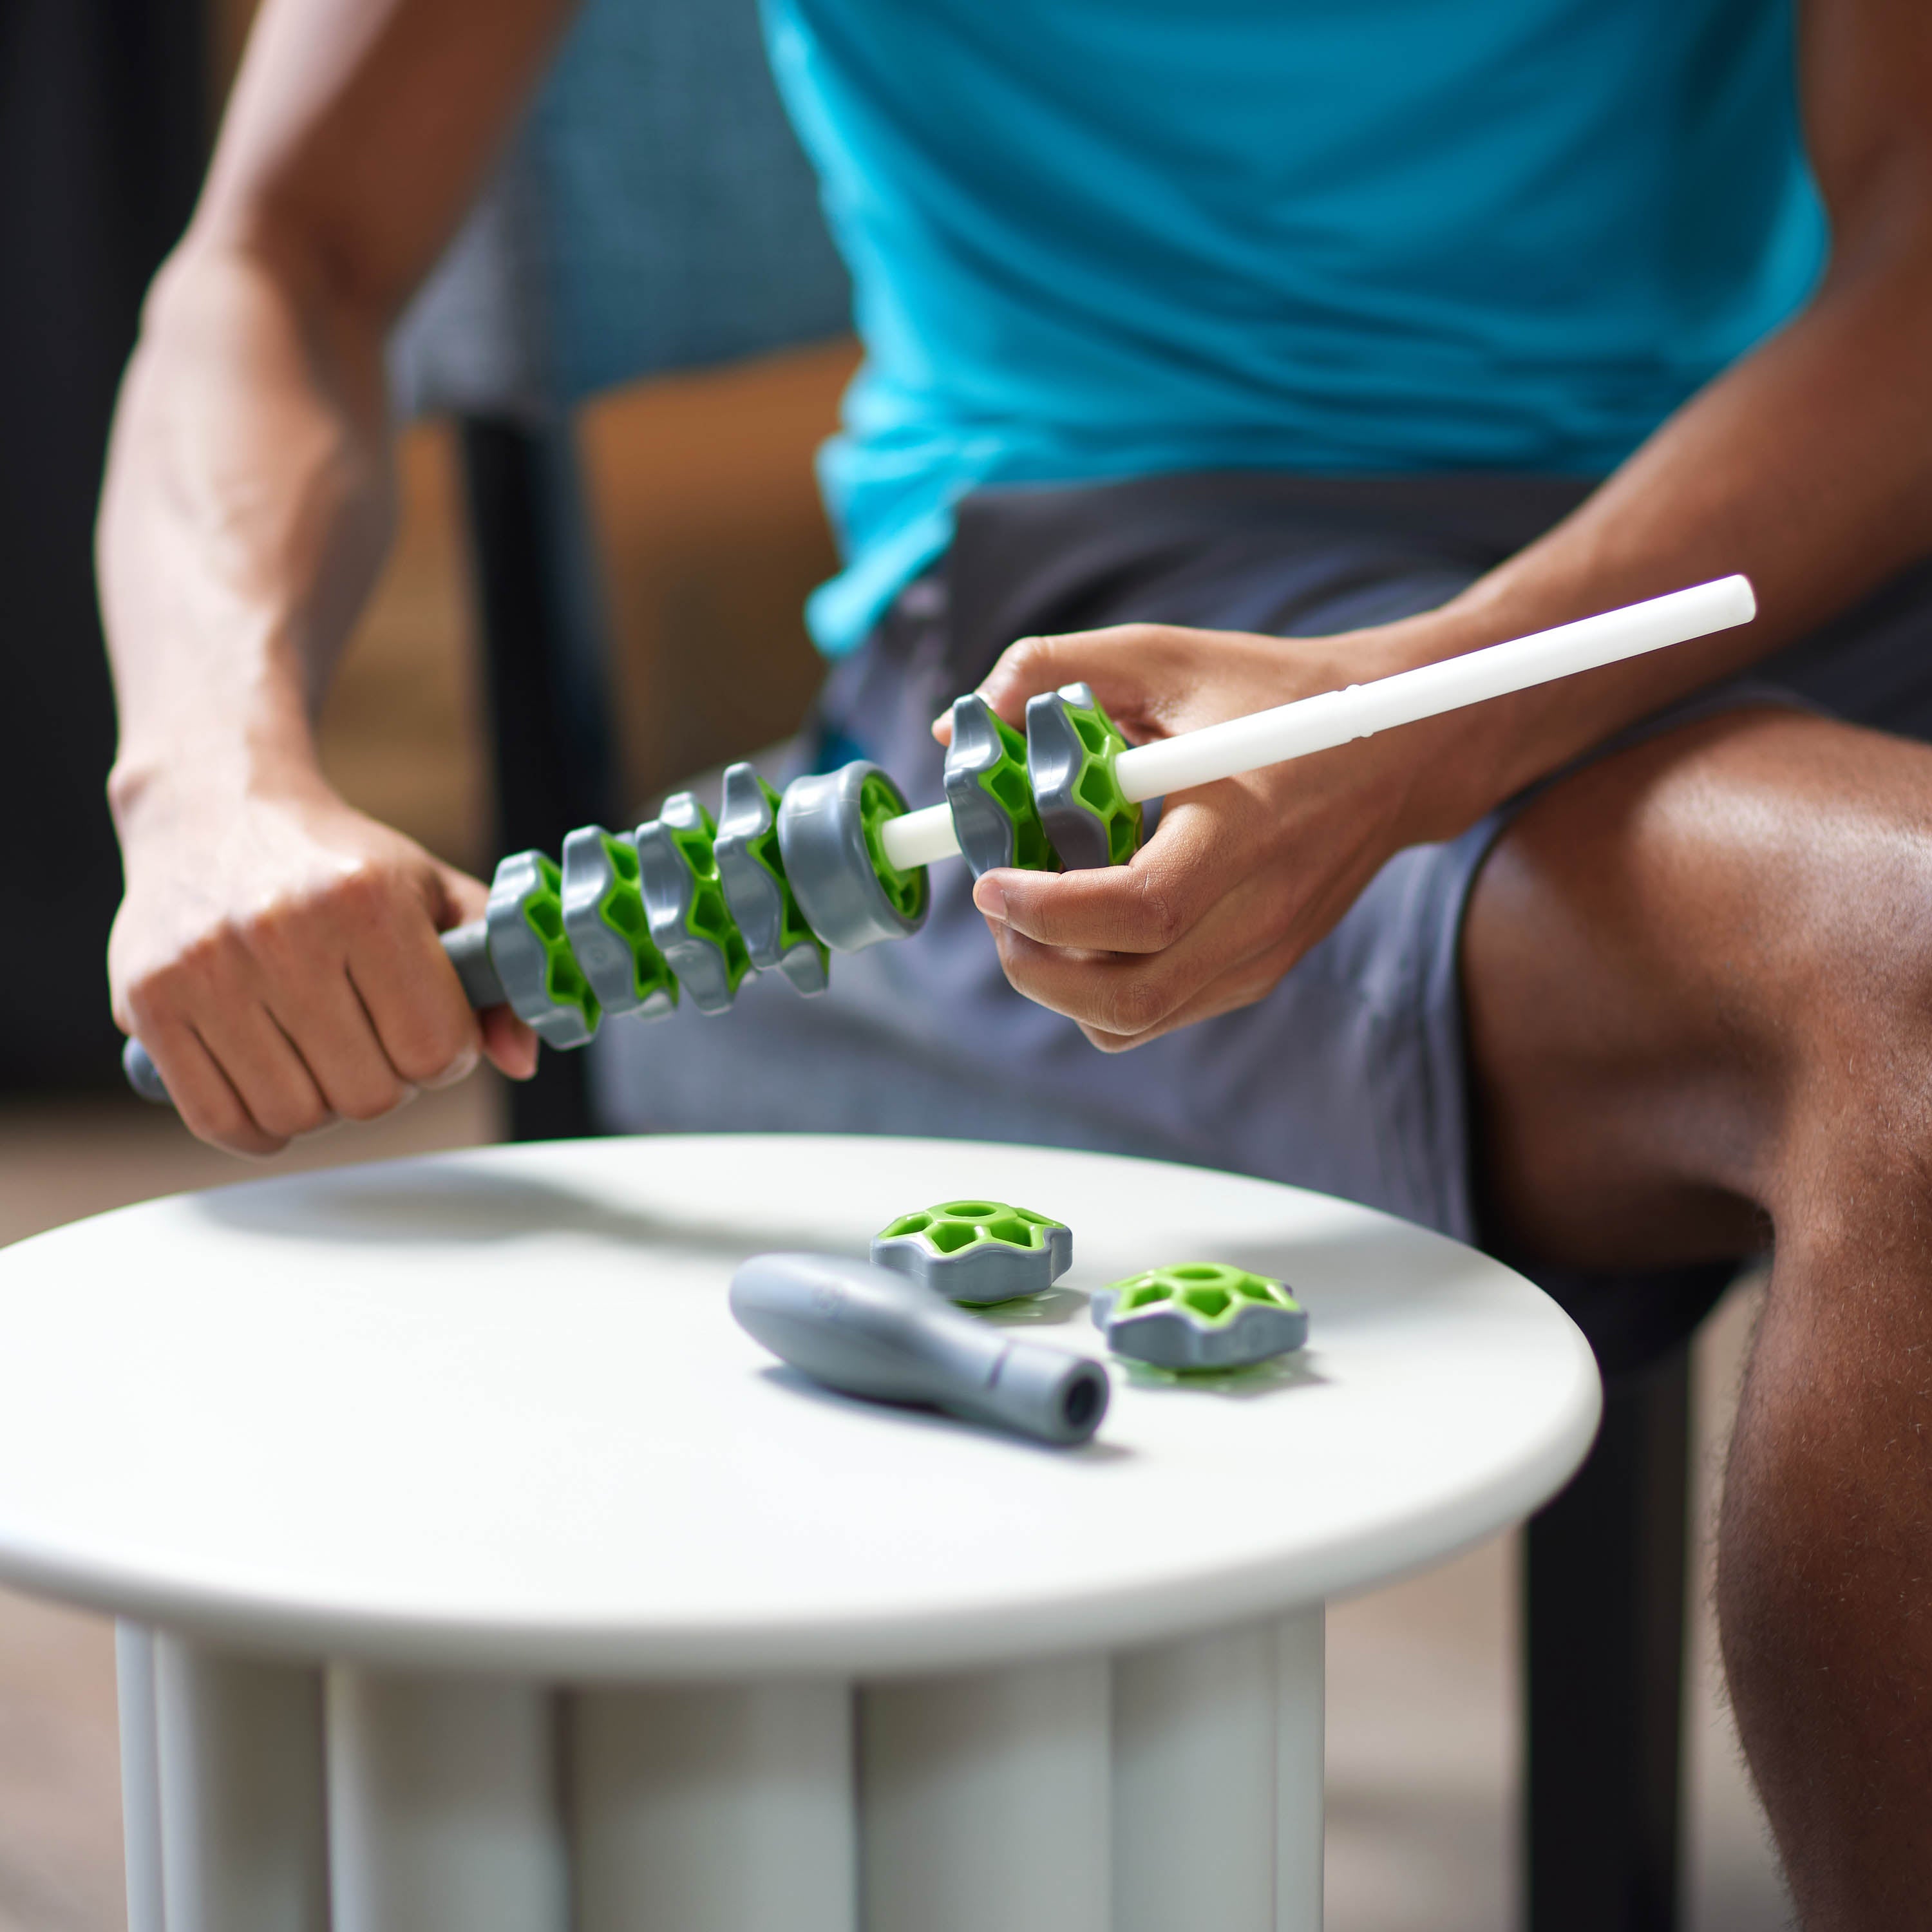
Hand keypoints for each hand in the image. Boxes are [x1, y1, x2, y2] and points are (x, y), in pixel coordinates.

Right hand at [109, 768, 536, 1153]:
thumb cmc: (338, 860)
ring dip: (322, 1104)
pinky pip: (217, 1119)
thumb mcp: (433, 893)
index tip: (431, 1032)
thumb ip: (494, 974)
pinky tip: (274, 1087)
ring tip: (323, 1053)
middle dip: (387, 1082)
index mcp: (368, 899)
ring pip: (296, 1114)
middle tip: (374, 1042)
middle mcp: (284, 930)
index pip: (434, 1046)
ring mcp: (208, 967)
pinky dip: (256, 1129)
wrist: (215, 809)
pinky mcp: (149, 998)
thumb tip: (521, 1056)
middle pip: (368, 1093)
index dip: (446, 1056)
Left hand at [943, 621, 1470, 1051]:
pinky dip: (1100, 987)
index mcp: (1244, 827)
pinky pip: (1157, 1012)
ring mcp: (1262, 954)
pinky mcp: (1259, 972)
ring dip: (1058, 984)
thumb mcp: (1162, 655)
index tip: (989, 879)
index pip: (1141, 910)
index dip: (1049, 910)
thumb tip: (952, 726)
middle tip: (996, 908)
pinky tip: (1086, 923)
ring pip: (1132, 1021)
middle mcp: (1260, 909)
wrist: (1398, 749)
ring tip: (1032, 916)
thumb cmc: (1271, 694)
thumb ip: (1050, 667)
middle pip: (1127, 998)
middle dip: (1034, 968)